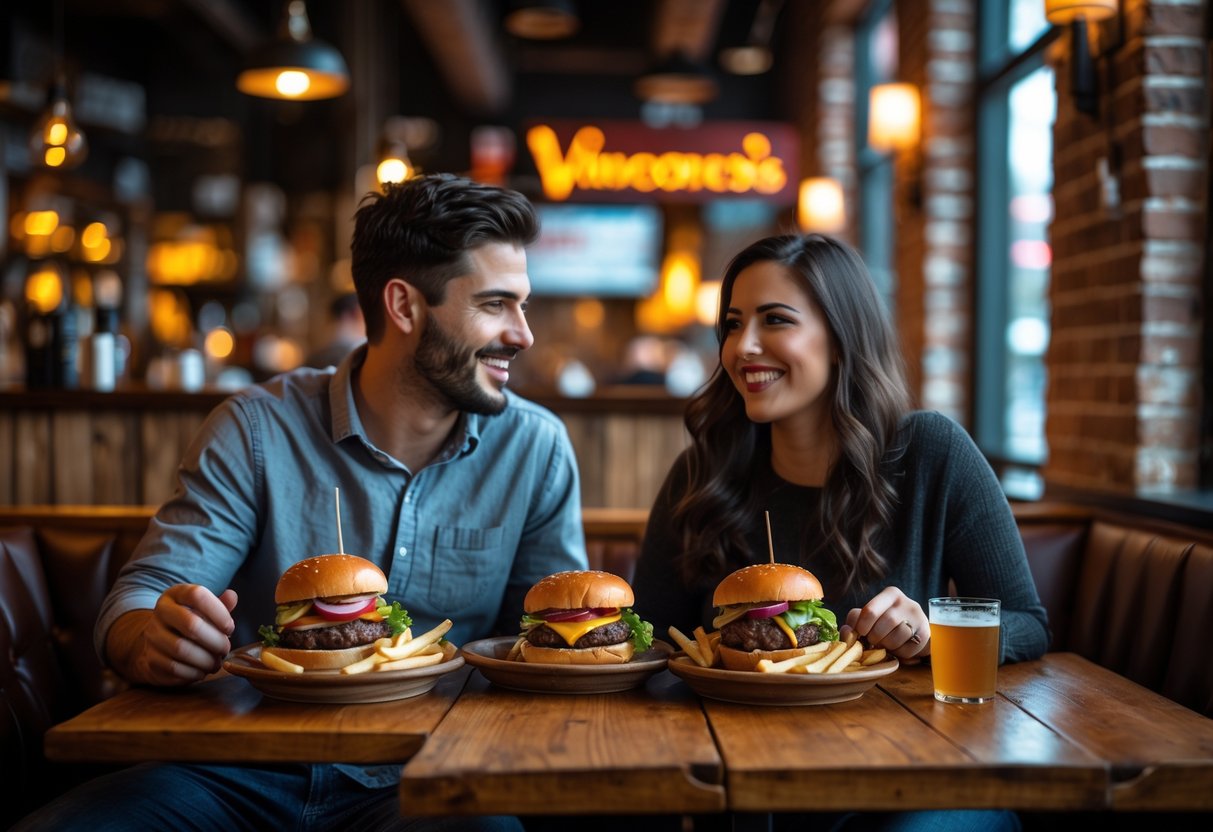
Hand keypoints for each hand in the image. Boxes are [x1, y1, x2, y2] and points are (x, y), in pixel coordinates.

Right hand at [111, 585, 237, 685]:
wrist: (159, 644)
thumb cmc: (190, 623)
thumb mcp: (205, 610)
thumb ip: (221, 604)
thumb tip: (232, 596)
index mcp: (176, 594)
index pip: (197, 595)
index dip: (219, 612)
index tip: (230, 628)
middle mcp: (161, 612)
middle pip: (191, 624)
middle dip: (215, 640)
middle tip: (225, 649)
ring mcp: (153, 636)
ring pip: (182, 649)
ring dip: (205, 659)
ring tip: (216, 662)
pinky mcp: (150, 658)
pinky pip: (174, 668)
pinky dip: (194, 672)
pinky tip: (202, 671)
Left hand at [842, 586, 928, 662]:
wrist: (915, 630)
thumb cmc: (886, 622)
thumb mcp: (870, 617)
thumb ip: (855, 621)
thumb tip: (847, 632)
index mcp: (891, 594)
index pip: (870, 611)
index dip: (861, 627)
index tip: (861, 633)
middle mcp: (907, 602)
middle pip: (884, 624)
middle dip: (875, 638)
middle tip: (874, 641)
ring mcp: (919, 618)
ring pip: (897, 637)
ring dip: (887, 646)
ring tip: (886, 644)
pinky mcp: (926, 634)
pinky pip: (908, 649)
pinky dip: (899, 654)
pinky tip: (898, 648)